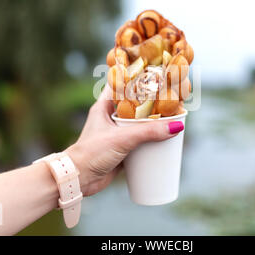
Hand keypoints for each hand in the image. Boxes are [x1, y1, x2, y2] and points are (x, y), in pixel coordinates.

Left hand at [64, 85, 183, 195]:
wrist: (79, 179)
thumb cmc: (91, 153)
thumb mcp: (122, 138)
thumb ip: (149, 132)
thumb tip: (176, 126)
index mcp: (104, 106)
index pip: (122, 85)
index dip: (138, 79)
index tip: (156, 74)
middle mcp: (110, 118)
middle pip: (135, 105)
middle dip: (152, 103)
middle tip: (171, 97)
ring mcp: (116, 135)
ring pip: (139, 125)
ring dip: (153, 124)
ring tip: (172, 117)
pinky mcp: (121, 150)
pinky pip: (140, 143)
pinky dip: (151, 142)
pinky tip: (165, 141)